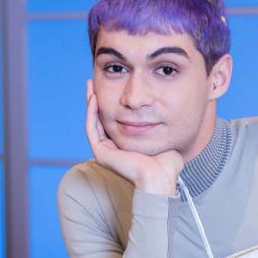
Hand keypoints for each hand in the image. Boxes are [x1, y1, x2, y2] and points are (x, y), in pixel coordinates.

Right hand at [85, 80, 183, 195]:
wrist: (161, 176)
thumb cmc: (166, 162)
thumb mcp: (162, 135)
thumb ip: (159, 124)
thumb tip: (166, 110)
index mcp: (125, 147)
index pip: (114, 121)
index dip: (111, 104)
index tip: (113, 87)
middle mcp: (113, 149)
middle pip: (101, 120)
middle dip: (97, 100)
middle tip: (95, 82)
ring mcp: (105, 152)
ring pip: (94, 122)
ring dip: (91, 103)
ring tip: (91, 84)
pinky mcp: (101, 154)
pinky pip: (92, 129)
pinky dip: (92, 112)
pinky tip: (94, 97)